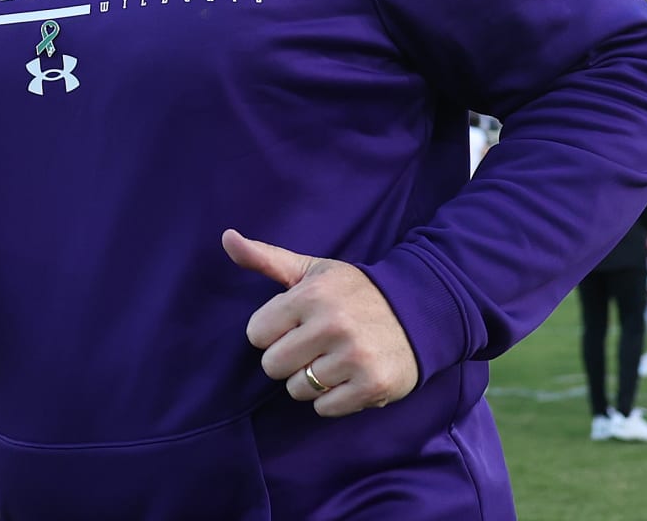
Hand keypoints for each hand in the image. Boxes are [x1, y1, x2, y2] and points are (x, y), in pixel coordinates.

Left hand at [223, 229, 418, 417]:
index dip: (272, 332)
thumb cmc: (354, 292)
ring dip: (311, 380)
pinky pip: (324, 408)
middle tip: (313, 346)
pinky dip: (332, 398)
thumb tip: (226, 237)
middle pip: (273, 366)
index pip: (256, 334)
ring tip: (334, 360)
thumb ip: (266, 258)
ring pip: (297, 390)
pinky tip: (349, 376)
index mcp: (312, 296)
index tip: (294, 325)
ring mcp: (354, 358)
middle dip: (288, 359)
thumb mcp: (312, 270)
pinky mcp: (373, 386)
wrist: (420, 310)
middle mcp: (333, 326)